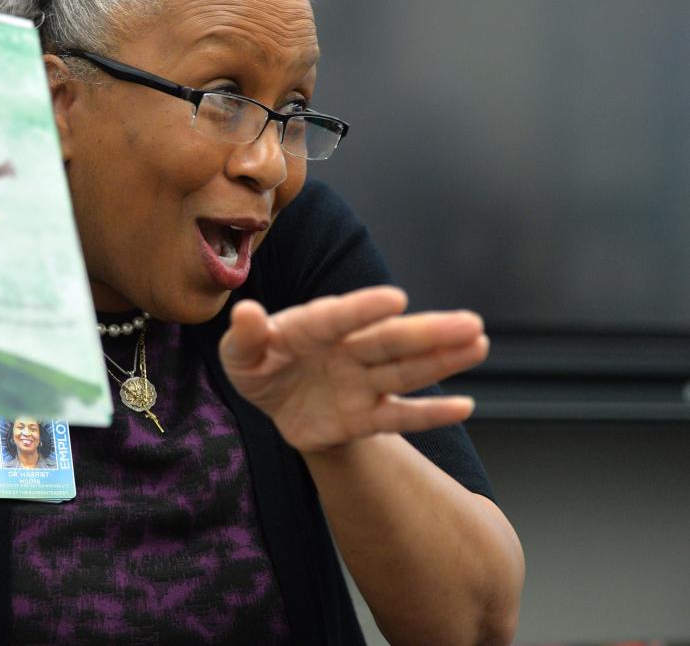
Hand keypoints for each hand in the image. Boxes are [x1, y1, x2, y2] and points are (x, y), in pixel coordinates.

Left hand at [219, 286, 486, 454]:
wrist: (275, 403)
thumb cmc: (259, 365)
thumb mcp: (239, 355)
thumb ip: (244, 336)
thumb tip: (245, 312)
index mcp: (312, 328)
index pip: (337, 317)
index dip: (363, 309)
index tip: (395, 299)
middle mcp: (345, 350)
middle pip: (388, 341)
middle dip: (427, 332)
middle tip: (469, 321)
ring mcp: (360, 383)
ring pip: (404, 372)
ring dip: (442, 360)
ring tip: (477, 343)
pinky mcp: (366, 417)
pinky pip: (400, 416)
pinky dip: (430, 414)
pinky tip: (464, 406)